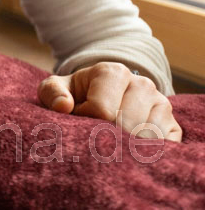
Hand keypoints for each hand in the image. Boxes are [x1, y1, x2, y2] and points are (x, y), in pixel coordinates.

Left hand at [38, 61, 181, 141]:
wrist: (99, 99)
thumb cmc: (74, 96)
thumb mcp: (55, 89)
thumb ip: (52, 93)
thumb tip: (64, 106)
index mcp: (112, 72)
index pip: (103, 109)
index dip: (87, 122)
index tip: (80, 119)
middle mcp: (141, 84)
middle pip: (126, 125)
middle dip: (106, 137)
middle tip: (95, 135)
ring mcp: (161, 103)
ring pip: (147, 137)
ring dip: (126, 147)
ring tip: (111, 141)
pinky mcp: (172, 124)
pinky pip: (164, 145)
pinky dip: (146, 153)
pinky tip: (130, 150)